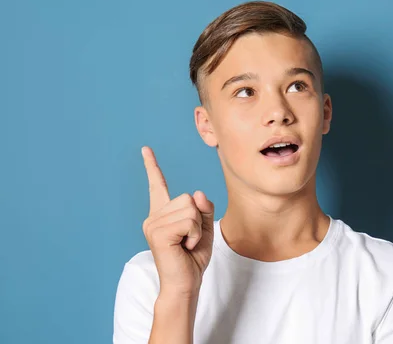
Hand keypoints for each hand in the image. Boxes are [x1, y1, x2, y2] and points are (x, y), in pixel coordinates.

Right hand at [141, 146, 214, 296]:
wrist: (185, 284)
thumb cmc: (193, 259)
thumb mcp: (204, 229)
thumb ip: (203, 209)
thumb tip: (196, 193)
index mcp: (163, 214)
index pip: (158, 185)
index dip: (152, 167)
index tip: (146, 149)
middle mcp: (154, 216)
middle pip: (187, 198)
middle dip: (198, 219)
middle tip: (189, 239)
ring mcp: (153, 224)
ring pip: (190, 209)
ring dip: (196, 228)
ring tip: (186, 244)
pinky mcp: (157, 232)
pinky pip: (189, 221)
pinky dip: (194, 234)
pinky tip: (184, 246)